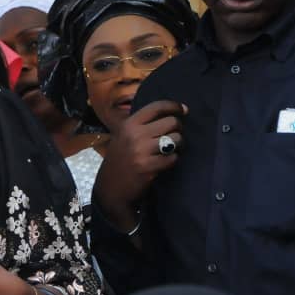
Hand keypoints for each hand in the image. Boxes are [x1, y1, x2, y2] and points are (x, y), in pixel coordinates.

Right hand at [92, 100, 185, 230]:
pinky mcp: (147, 167)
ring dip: (179, 145)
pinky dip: (173, 160)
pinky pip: (172, 158)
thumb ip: (141, 125)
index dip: (173, 106)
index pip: (156, 107)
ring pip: (175, 139)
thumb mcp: (122, 136)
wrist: (110, 188)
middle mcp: (134, 134)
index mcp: (128, 124)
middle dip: (179, 129)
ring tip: (172, 150)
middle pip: (171, 122)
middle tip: (176, 136)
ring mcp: (141, 151)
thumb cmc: (119, 160)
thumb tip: (170, 114)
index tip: (183, 110)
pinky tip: (166, 162)